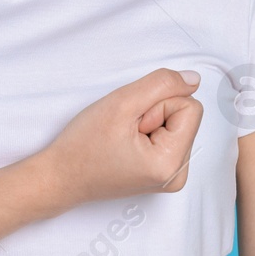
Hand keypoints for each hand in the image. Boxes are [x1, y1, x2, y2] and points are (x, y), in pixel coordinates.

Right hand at [35, 67, 204, 210]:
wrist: (61, 175)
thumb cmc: (83, 147)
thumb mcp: (122, 103)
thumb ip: (162, 84)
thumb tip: (193, 79)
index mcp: (172, 165)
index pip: (191, 107)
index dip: (157, 105)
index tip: (131, 123)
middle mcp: (177, 176)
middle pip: (185, 115)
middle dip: (154, 113)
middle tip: (124, 131)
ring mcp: (170, 176)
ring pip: (175, 123)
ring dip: (149, 121)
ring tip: (123, 138)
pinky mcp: (162, 172)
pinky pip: (168, 134)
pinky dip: (148, 131)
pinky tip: (126, 143)